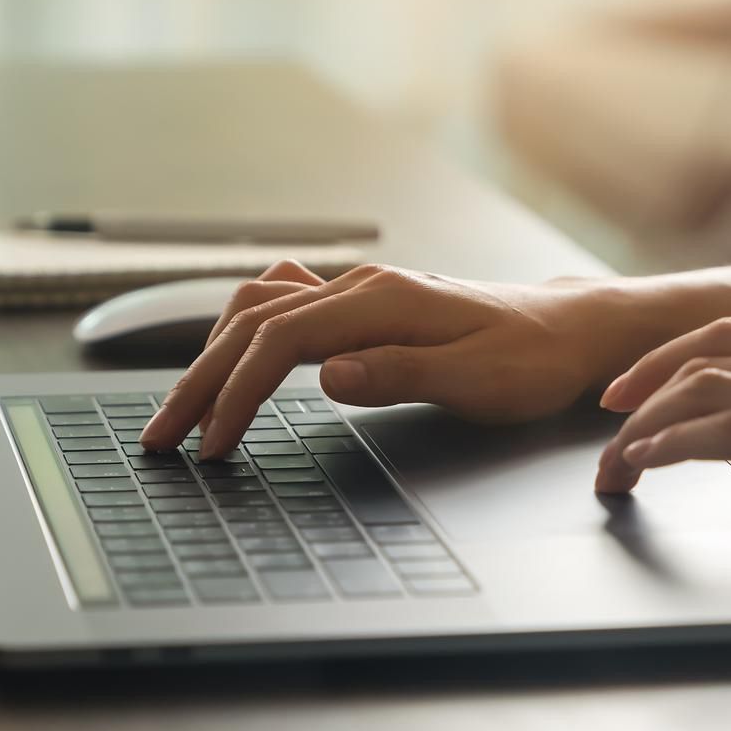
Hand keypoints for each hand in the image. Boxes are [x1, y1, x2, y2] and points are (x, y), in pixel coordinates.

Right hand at [142, 260, 638, 458]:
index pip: (279, 343)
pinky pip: (281, 305)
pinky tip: (232, 360)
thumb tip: (326, 375)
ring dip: (211, 356)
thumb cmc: (532, 360)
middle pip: (251, 326)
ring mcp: (358, 290)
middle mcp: (360, 286)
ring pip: (257, 309)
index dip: (236, 395)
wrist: (568, 331)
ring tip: (184, 406)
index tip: (213, 444)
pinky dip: (242, 334)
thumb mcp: (477, 381)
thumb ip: (398, 375)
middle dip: (200, 383)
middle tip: (163, 437)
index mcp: (382, 301)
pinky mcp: (361, 304)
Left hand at [595, 317, 730, 593]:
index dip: (675, 356)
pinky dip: (668, 446)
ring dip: (644, 424)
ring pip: (701, 387)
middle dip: (643, 378)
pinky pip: (717, 433)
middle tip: (609, 413)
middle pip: (706, 350)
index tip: (639, 386)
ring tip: (617, 459)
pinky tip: (648, 465)